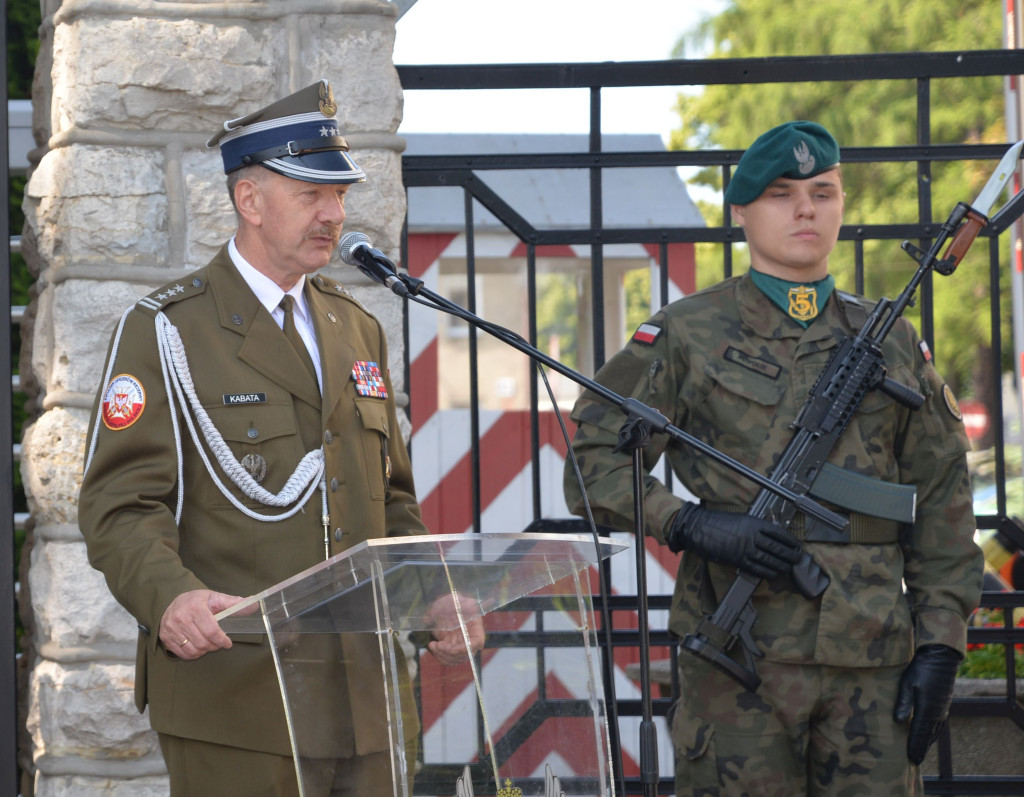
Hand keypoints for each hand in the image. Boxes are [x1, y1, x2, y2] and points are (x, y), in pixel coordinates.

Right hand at [158, 589, 245, 660]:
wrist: (173, 602)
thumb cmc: (197, 601)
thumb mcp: (215, 598)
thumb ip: (233, 603)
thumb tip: (253, 604)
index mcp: (195, 607)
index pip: (211, 630)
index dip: (222, 640)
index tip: (228, 643)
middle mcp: (180, 618)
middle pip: (203, 642)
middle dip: (215, 646)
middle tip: (219, 643)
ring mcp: (171, 629)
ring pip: (193, 650)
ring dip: (205, 651)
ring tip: (209, 644)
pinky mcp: (165, 638)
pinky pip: (183, 654)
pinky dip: (194, 654)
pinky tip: (199, 647)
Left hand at [424, 592, 485, 665]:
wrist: (445, 606)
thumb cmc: (453, 601)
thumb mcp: (454, 599)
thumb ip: (451, 605)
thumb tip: (444, 615)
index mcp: (476, 627)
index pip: (477, 642)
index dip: (466, 648)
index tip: (452, 648)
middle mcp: (470, 639)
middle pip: (465, 655)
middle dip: (449, 653)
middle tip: (437, 645)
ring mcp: (461, 646)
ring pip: (455, 660)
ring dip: (442, 655)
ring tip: (433, 645)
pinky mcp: (452, 649)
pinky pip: (448, 659)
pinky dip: (439, 656)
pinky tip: (433, 646)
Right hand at [666, 503, 801, 578]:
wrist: (698, 528)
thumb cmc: (716, 522)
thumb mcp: (739, 518)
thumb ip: (754, 526)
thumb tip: (769, 534)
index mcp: (753, 523)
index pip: (778, 533)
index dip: (789, 540)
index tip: (796, 545)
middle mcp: (751, 536)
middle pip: (777, 548)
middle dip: (790, 555)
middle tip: (797, 559)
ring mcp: (744, 549)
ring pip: (769, 560)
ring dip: (781, 565)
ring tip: (788, 567)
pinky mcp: (737, 560)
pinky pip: (757, 568)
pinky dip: (767, 572)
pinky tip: (773, 573)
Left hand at [894, 644, 961, 763]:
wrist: (940, 658)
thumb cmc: (921, 668)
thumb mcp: (907, 683)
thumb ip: (902, 702)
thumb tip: (897, 721)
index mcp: (927, 709)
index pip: (918, 733)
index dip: (914, 746)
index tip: (910, 759)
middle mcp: (937, 713)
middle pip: (928, 736)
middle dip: (921, 749)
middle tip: (914, 762)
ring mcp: (942, 710)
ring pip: (934, 732)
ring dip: (927, 743)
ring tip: (920, 753)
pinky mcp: (943, 705)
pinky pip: (939, 725)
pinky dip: (934, 734)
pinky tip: (930, 737)